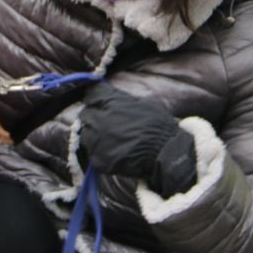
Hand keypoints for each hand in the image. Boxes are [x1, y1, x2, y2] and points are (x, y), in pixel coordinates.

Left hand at [79, 83, 196, 196]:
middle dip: (95, 118)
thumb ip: (124, 99)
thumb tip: (116, 97)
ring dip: (95, 136)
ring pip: (86, 134)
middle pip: (86, 114)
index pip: (91, 94)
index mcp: (109, 101)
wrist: (166, 154)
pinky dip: (102, 153)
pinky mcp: (97, 158)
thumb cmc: (159, 126)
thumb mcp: (144, 102)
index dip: (96, 99)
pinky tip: (115, 153)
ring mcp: (96, 140)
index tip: (100, 104)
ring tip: (112, 141)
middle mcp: (98, 118)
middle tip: (108, 125)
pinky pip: (93, 153)